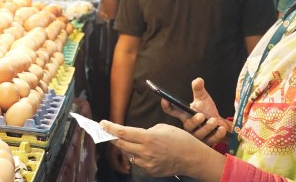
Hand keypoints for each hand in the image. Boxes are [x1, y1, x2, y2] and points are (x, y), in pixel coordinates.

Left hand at [101, 120, 221, 178]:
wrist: (193, 158)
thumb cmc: (180, 139)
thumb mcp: (162, 127)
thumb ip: (145, 131)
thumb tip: (136, 135)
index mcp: (148, 137)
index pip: (123, 132)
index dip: (110, 128)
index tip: (102, 123)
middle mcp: (145, 151)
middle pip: (121, 144)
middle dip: (112, 137)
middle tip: (107, 131)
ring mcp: (147, 163)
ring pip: (129, 154)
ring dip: (126, 147)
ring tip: (131, 141)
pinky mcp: (150, 171)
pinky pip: (138, 162)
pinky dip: (137, 156)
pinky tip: (145, 151)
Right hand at [160, 78, 228, 145]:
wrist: (221, 125)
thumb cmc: (208, 111)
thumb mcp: (203, 98)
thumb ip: (199, 89)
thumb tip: (198, 80)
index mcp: (184, 115)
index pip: (172, 111)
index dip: (166, 106)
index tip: (165, 99)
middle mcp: (189, 126)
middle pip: (187, 126)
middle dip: (194, 121)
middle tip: (202, 115)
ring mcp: (197, 136)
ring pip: (199, 135)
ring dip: (207, 127)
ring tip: (214, 121)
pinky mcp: (206, 143)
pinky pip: (210, 141)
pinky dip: (216, 135)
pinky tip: (221, 129)